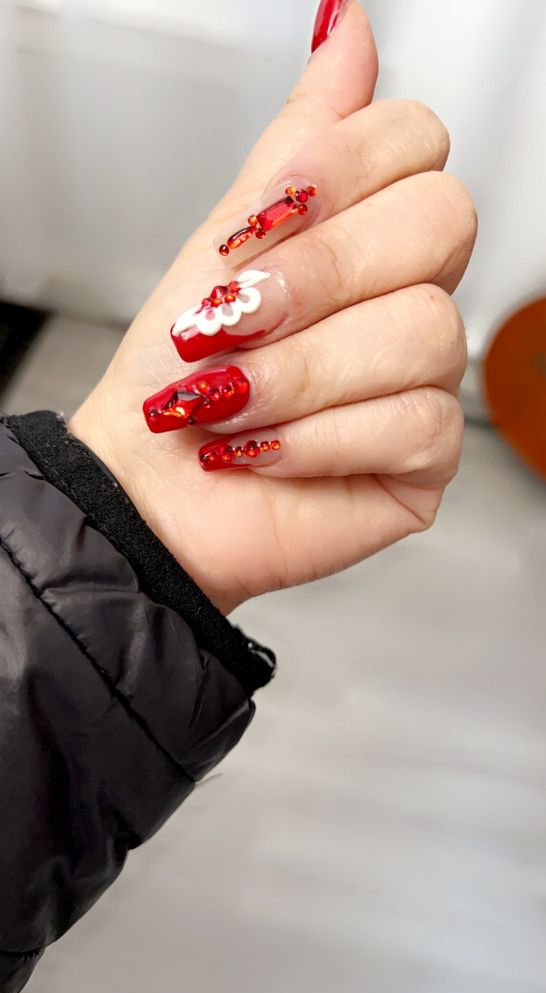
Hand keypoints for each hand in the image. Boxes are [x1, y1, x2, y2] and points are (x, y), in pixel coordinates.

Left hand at [70, 1, 475, 614]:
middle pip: (440, 224)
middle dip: (314, 276)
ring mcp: (426, 375)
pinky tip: (268, 449)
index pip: (417, 144)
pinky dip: (319, 438)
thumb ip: (299, 142)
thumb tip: (346, 27)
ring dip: (299, 372)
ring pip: (426, 332)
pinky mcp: (425, 453)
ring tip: (229, 401)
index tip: (258, 222)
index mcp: (365, 233)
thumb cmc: (181, 370)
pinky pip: (416, 423)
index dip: (338, 170)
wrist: (150, 482)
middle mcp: (408, 295)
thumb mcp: (226, 242)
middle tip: (233, 319)